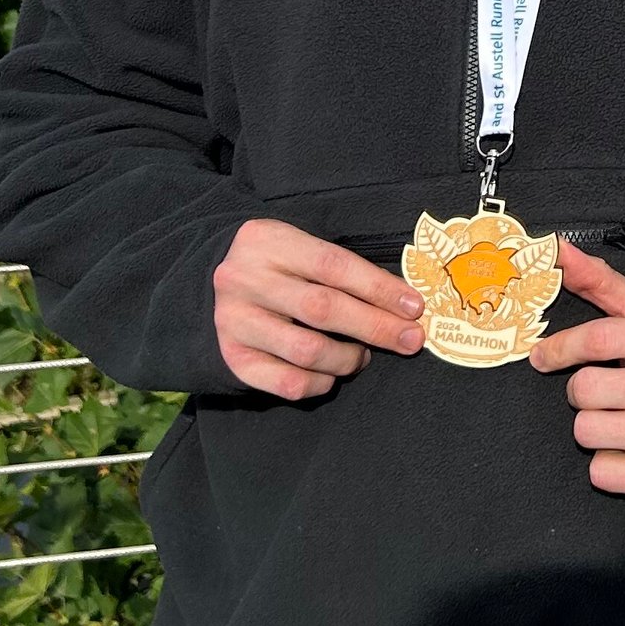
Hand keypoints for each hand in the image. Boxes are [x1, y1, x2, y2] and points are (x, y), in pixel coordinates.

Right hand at [214, 218, 425, 401]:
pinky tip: (331, 375)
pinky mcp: (232, 358)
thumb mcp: (300, 248)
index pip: (334, 265)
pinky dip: (320, 383)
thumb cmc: (276, 265)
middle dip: (376, 327)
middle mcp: (245, 280)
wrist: (210, 284)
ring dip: (348, 359)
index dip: (379, 288)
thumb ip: (342, 269)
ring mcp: (234, 322)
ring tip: (362, 356)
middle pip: (323, 309)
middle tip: (410, 340)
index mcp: (270, 242)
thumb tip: (401, 304)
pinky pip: (287, 383)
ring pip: (307, 351)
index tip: (415, 308)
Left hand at [529, 241, 624, 502]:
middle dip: (585, 392)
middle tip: (609, 392)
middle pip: (584, 391)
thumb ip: (602, 283)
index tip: (544, 356)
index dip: (561, 348)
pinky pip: (600, 471)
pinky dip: (609, 464)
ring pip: (587, 431)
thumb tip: (556, 248)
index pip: (598, 338)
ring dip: (595, 428)